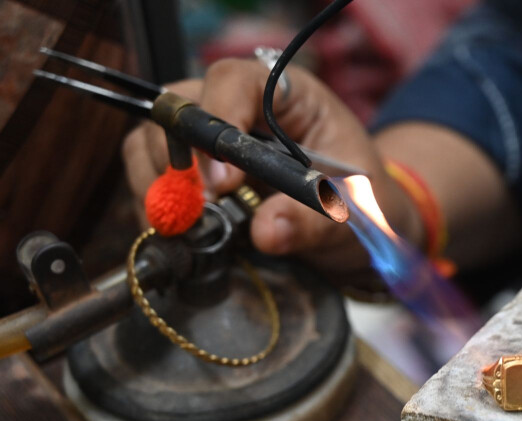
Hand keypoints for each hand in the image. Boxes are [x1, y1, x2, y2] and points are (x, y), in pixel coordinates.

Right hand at [121, 58, 421, 279]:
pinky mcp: (194, 173)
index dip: (218, 119)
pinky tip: (177, 235)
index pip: (234, 80)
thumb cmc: (364, 202)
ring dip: (158, 185)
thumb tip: (266, 232)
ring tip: (185, 227)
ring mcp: (210, 138)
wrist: (359, 228)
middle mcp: (240, 106)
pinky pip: (153, 177)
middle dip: (178, 160)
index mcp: (288, 94)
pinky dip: (156, 207)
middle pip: (179, 106)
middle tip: (199, 210)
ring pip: (153, 139)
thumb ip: (314, 217)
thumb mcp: (355, 209)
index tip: (225, 180)